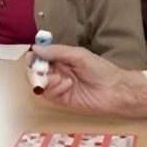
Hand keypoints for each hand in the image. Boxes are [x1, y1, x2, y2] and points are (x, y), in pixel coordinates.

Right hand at [29, 44, 146, 118]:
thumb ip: (57, 51)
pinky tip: (66, 85)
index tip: (32, 56)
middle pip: (35, 70)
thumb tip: (36, 47)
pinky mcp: (61, 99)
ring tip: (60, 78)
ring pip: (39, 83)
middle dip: (36, 70)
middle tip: (42, 70)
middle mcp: (57, 71)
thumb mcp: (78, 55)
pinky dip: (53, 89)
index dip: (33, 56)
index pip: (40, 56)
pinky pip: (47, 94)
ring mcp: (58, 85)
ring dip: (46, 80)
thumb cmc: (101, 70)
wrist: (114, 90)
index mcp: (61, 58)